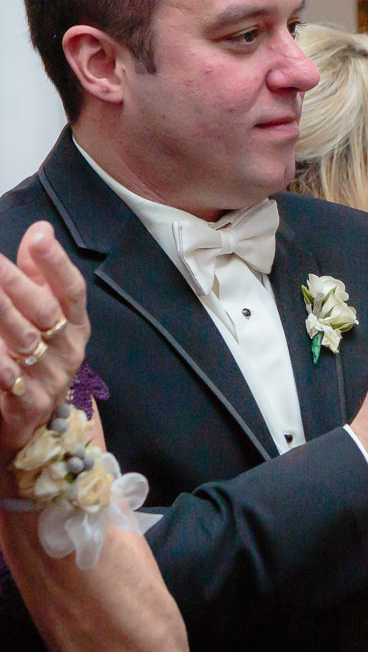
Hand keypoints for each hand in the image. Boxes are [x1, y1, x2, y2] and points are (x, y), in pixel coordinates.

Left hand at [0, 222, 88, 454]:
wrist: (31, 423)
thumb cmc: (36, 358)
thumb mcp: (43, 315)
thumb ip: (38, 274)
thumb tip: (40, 229)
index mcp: (75, 327)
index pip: (72, 291)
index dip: (57, 264)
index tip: (39, 237)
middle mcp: (68, 351)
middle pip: (43, 312)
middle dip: (16, 283)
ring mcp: (49, 379)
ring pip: (21, 340)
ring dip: (0, 314)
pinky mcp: (26, 403)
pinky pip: (4, 375)